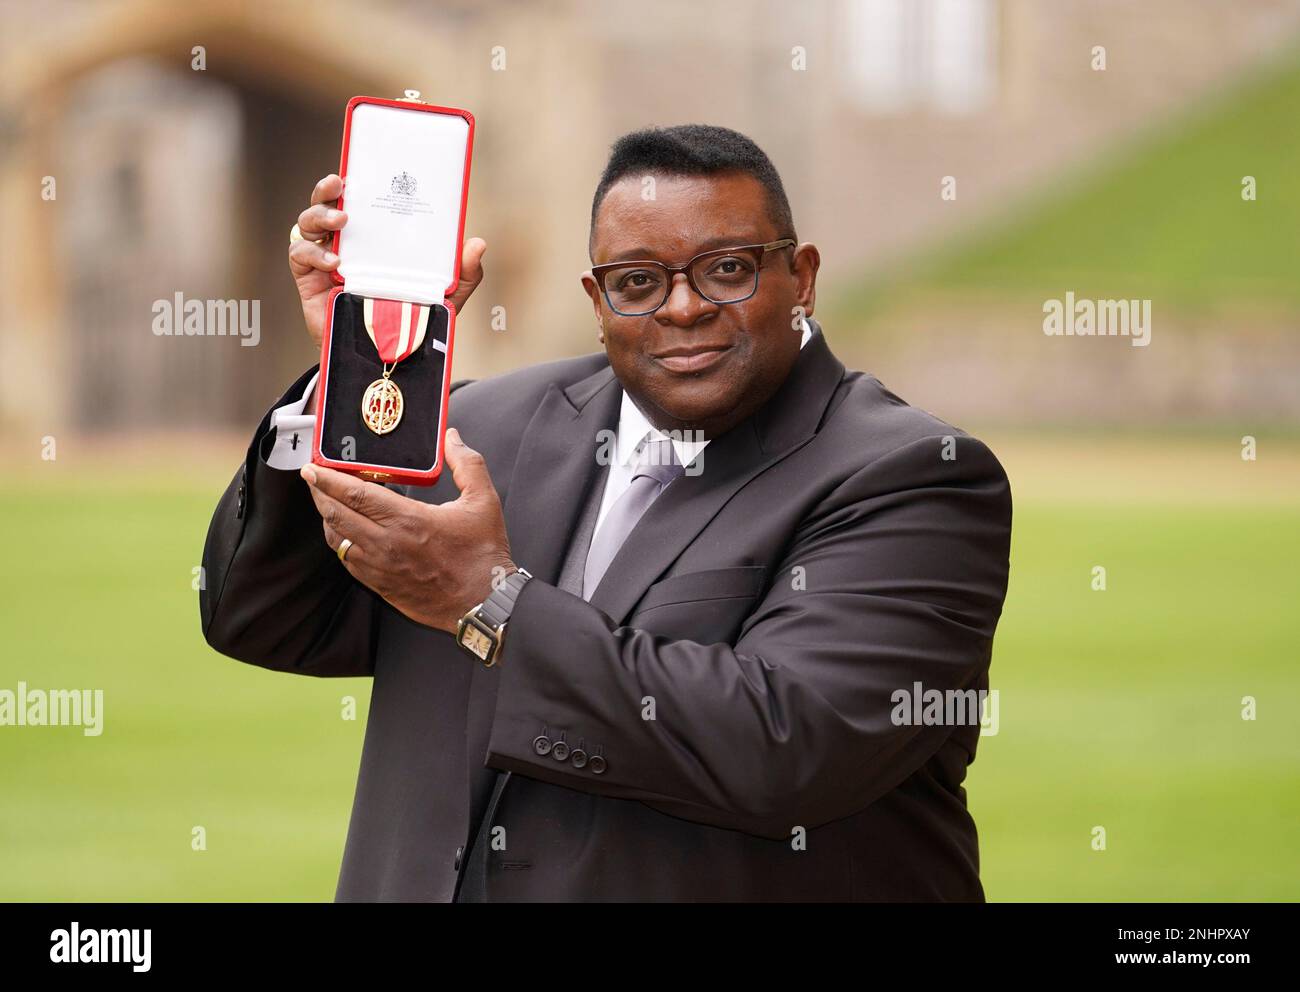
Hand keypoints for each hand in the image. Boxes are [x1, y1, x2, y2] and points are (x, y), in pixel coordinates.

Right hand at [289, 173, 487, 348]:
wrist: (385, 359)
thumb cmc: (412, 320)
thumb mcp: (445, 296)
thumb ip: (464, 273)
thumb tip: (478, 244)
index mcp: (375, 238)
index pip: (360, 201)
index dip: (353, 183)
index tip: (358, 170)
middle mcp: (348, 243)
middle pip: (326, 204)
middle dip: (327, 189)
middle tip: (340, 184)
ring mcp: (325, 260)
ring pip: (308, 223)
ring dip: (318, 215)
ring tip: (341, 220)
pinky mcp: (309, 281)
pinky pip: (300, 256)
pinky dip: (313, 255)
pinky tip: (334, 264)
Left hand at [299, 428, 514, 633]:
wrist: (485, 603)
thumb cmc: (484, 555)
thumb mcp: (484, 501)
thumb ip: (467, 464)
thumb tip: (452, 438)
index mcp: (408, 520)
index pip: (354, 494)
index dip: (328, 479)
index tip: (313, 468)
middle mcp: (387, 544)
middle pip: (336, 514)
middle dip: (319, 493)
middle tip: (312, 478)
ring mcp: (380, 567)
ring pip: (337, 539)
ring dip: (327, 518)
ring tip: (326, 502)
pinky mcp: (381, 585)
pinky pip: (348, 561)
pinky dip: (340, 542)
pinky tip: (344, 532)